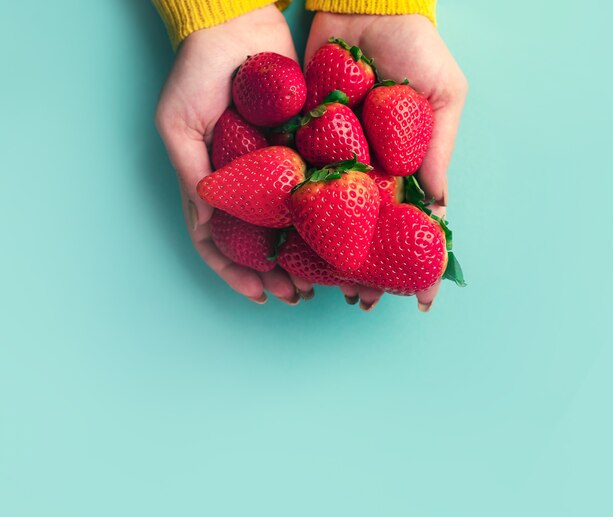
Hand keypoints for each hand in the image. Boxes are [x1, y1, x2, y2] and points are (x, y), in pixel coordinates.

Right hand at [155, 7, 312, 304]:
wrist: (238, 21)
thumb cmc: (197, 71)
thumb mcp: (177, 123)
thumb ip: (190, 171)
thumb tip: (207, 220)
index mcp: (207, 183)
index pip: (215, 241)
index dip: (234, 272)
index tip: (259, 294)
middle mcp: (240, 185)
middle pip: (256, 243)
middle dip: (273, 274)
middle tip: (297, 295)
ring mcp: (269, 171)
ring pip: (284, 226)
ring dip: (299, 257)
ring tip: (320, 280)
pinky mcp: (296, 151)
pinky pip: (308, 191)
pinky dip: (320, 218)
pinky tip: (337, 237)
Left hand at [305, 13, 467, 310]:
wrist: (361, 4)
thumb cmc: (413, 45)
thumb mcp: (443, 93)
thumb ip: (437, 148)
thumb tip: (439, 206)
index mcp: (404, 165)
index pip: (412, 223)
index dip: (420, 261)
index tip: (421, 298)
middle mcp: (368, 171)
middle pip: (368, 233)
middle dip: (367, 271)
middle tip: (363, 302)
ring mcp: (334, 161)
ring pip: (330, 221)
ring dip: (328, 258)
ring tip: (325, 289)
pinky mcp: (302, 144)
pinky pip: (297, 186)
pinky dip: (293, 218)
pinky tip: (291, 249)